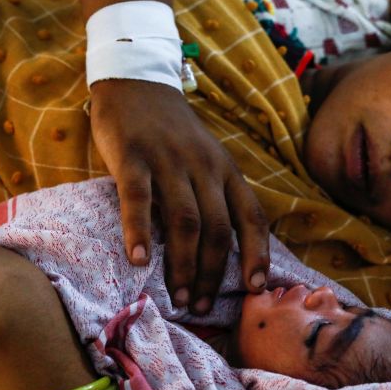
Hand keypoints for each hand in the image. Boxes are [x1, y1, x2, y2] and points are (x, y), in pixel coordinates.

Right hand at [89, 79, 270, 313]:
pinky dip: (141, 232)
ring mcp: (169, 160)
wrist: (137, 81)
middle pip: (218, 229)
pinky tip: (139, 261)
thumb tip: (217, 253)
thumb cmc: (172, 133)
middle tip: (200, 308)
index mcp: (226, 169)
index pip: (252, 217)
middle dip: (212, 274)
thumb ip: (213, 196)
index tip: (255, 288)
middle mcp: (204, 166)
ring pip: (185, 221)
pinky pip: (139, 199)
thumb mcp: (206, 159)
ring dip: (183, 266)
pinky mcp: (133, 155)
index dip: (257, 254)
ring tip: (177, 298)